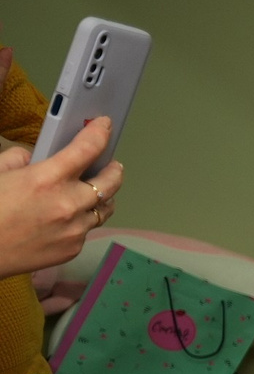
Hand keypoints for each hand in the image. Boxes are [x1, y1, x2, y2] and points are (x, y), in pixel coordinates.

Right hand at [0, 118, 121, 275]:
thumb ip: (20, 159)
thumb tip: (35, 157)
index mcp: (46, 179)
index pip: (87, 149)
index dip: (99, 134)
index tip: (105, 125)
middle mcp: (67, 204)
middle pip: (110, 182)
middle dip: (114, 170)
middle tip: (113, 165)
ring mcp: (74, 229)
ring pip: (104, 209)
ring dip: (103, 197)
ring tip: (97, 192)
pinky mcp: (73, 248)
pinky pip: (87, 229)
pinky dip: (83, 220)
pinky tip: (71, 218)